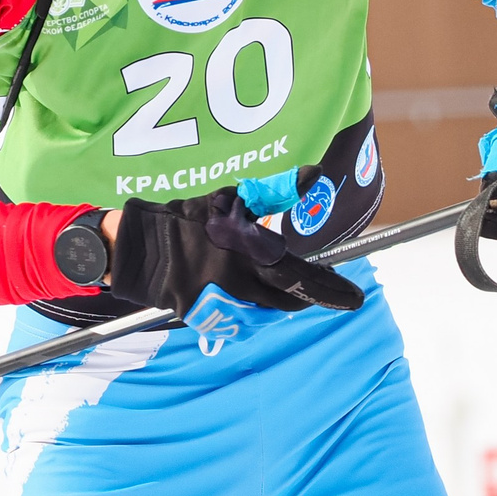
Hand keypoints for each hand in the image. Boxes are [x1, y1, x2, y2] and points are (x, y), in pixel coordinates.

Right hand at [109, 186, 364, 320]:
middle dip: (306, 296)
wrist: (141, 250)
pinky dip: (252, 311)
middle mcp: (242, 285)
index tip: (355, 299)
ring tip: (282, 290)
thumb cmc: (187, 218)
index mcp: (250, 256)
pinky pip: (242, 320)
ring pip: (267, 313)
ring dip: (280, 303)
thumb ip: (274, 194)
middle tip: (317, 289)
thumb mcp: (231, 199)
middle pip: (288, 301)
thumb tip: (314, 175)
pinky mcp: (207, 317)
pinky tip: (248, 297)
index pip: (302, 278)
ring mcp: (223, 305)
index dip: (332, 290)